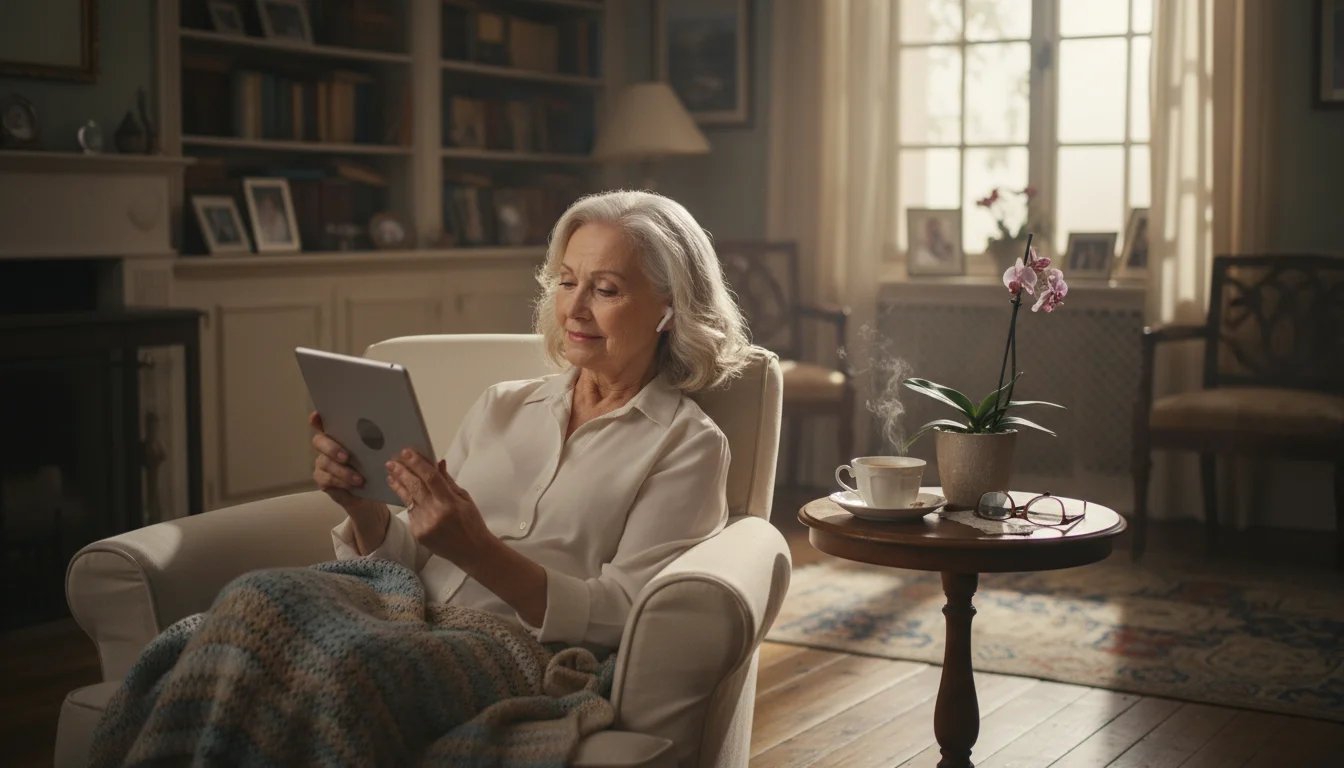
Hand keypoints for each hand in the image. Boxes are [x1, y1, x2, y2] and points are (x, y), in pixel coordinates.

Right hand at [309, 411, 382, 519]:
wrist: (371, 489)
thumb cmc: (373, 464)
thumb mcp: (376, 451)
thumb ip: (374, 440)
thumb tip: (383, 430)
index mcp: (339, 434)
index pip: (323, 422)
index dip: (317, 418)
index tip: (316, 416)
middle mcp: (327, 446)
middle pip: (319, 441)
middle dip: (332, 448)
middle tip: (346, 457)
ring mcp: (322, 462)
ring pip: (324, 462)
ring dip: (342, 471)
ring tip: (359, 479)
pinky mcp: (322, 478)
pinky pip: (327, 479)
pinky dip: (341, 482)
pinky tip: (352, 486)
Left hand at [385, 448, 492, 565]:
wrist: (472, 552)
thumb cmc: (472, 523)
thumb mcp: (465, 499)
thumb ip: (448, 482)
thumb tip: (437, 463)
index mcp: (450, 503)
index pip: (431, 478)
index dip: (418, 464)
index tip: (407, 453)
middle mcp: (435, 514)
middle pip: (415, 487)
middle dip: (402, 473)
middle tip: (391, 462)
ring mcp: (425, 525)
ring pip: (409, 500)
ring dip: (399, 486)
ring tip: (391, 475)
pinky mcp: (418, 534)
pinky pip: (411, 513)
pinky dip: (408, 502)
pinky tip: (403, 493)